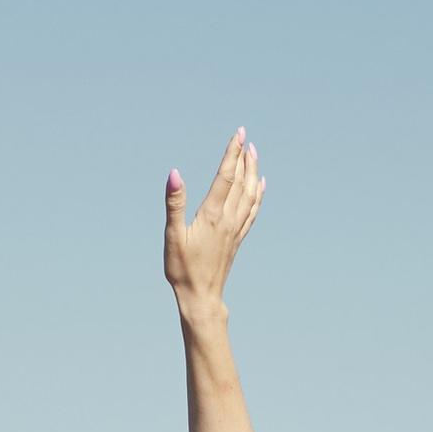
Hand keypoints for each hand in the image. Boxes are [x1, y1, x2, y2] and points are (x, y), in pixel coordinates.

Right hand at [165, 132, 263, 319]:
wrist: (201, 297)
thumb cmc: (182, 269)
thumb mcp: (172, 236)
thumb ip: (175, 203)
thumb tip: (175, 174)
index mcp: (212, 215)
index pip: (226, 176)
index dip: (232, 153)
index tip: (239, 134)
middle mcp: (228, 219)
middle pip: (241, 181)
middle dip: (244, 157)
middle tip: (246, 138)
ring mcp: (235, 229)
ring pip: (250, 194)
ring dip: (252, 172)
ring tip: (254, 154)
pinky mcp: (237, 238)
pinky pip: (252, 210)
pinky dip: (258, 194)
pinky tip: (260, 186)